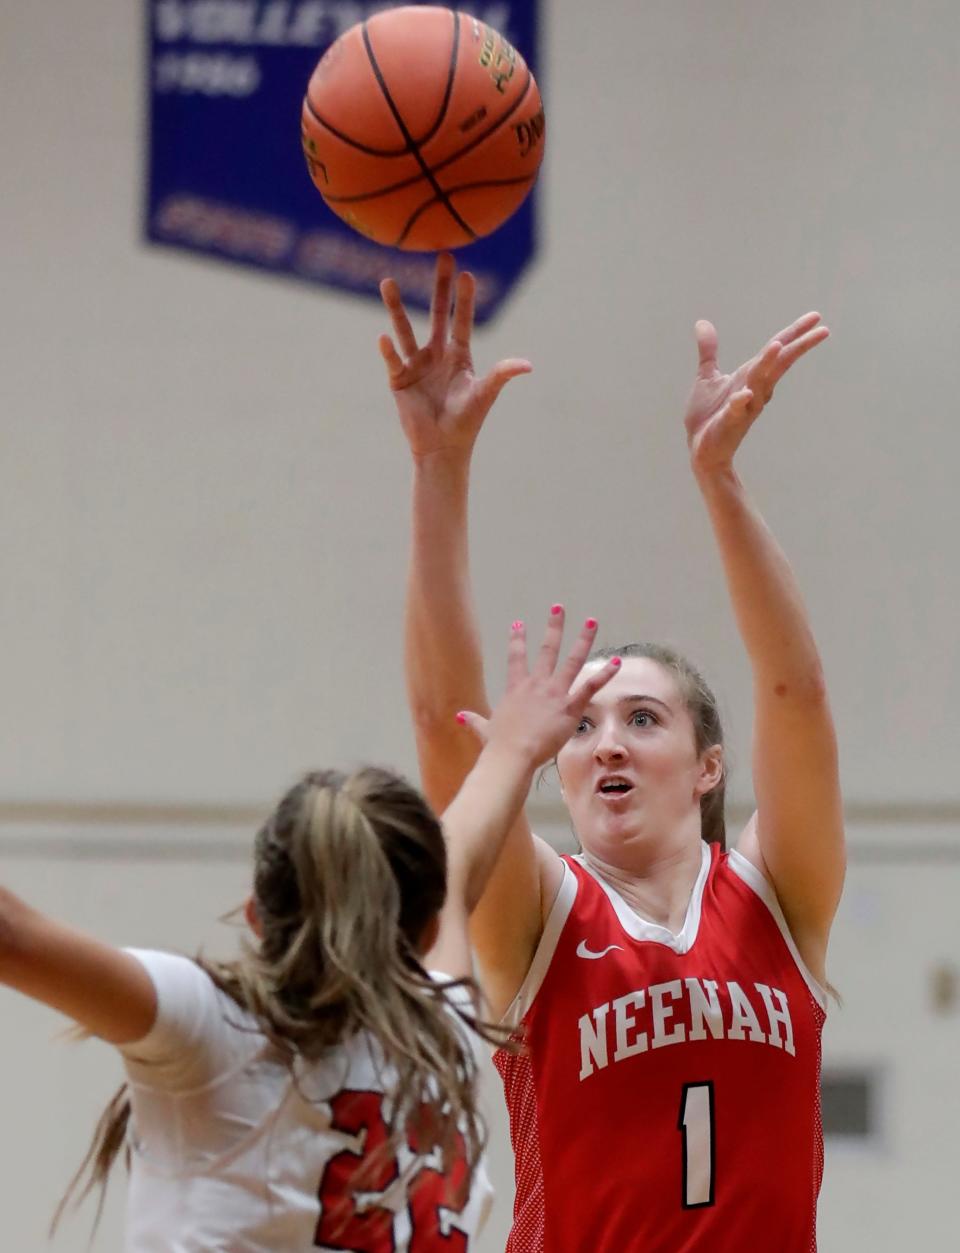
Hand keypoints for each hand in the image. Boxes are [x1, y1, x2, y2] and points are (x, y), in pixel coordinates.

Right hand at [379, 253, 531, 461]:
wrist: (442, 448)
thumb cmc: (466, 422)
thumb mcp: (484, 395)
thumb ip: (501, 375)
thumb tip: (528, 366)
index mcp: (458, 355)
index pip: (461, 320)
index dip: (463, 298)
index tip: (465, 272)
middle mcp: (436, 354)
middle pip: (436, 313)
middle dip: (438, 286)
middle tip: (441, 256)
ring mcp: (416, 365)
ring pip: (405, 329)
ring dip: (396, 307)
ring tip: (388, 282)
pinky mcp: (399, 379)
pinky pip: (393, 360)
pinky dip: (388, 349)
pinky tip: (383, 336)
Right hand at [457, 608, 619, 765]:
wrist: (512, 754)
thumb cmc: (498, 745)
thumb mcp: (484, 729)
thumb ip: (474, 721)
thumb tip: (459, 717)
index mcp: (516, 689)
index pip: (516, 658)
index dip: (517, 639)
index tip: (519, 623)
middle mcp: (536, 684)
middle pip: (548, 649)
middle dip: (554, 627)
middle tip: (559, 608)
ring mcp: (554, 693)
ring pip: (573, 660)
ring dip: (583, 640)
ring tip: (591, 621)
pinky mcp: (569, 707)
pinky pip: (590, 686)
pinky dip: (604, 674)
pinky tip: (616, 662)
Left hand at [684, 313, 828, 476]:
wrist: (700, 450)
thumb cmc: (709, 415)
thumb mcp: (708, 377)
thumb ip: (709, 351)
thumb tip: (703, 323)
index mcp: (750, 376)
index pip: (777, 351)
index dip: (794, 333)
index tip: (816, 317)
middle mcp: (754, 389)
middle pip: (779, 364)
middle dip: (798, 347)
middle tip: (823, 330)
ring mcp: (744, 407)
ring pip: (759, 382)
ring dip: (767, 365)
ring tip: (777, 345)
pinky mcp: (728, 423)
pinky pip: (735, 410)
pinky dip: (739, 402)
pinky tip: (744, 394)